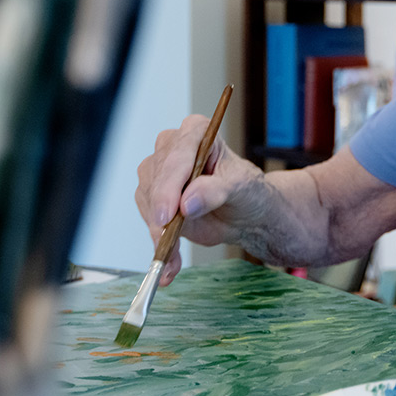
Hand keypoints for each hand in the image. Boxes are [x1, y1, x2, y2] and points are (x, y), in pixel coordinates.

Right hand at [134, 114, 269, 283]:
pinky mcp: (153, 199)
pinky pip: (150, 221)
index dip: (170, 184)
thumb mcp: (241, 187)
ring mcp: (160, 173)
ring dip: (159, 233)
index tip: (168, 213)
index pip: (177, 154)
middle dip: (161, 211)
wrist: (245, 214)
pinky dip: (160, 244)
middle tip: (167, 238)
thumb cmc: (247, 191)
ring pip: (147, 201)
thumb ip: (215, 191)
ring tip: (173, 256)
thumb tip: (187, 203)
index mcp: (197, 132)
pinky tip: (169, 263)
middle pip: (156, 177)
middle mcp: (173, 148)